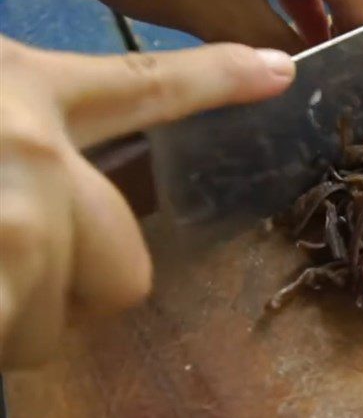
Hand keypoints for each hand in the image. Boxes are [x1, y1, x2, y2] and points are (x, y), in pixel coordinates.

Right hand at [0, 35, 294, 368]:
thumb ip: (26, 122)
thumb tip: (58, 164)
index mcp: (29, 93)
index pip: (146, 88)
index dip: (216, 81)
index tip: (280, 73)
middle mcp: (35, 154)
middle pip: (124, 271)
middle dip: (76, 290)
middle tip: (12, 267)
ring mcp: (17, 226)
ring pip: (58, 321)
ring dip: (15, 316)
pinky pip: (17, 344)